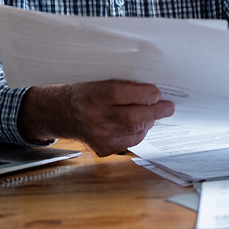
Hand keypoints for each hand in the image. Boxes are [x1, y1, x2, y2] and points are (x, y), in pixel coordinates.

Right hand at [18, 80, 174, 155]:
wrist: (60, 112)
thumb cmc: (83, 92)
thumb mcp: (96, 80)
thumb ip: (120, 83)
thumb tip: (150, 87)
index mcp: (91, 94)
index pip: (119, 94)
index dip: (142, 94)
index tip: (156, 92)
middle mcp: (93, 117)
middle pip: (131, 117)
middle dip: (155, 111)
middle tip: (168, 107)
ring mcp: (98, 135)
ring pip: (134, 131)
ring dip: (148, 121)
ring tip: (152, 112)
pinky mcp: (103, 148)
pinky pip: (130, 141)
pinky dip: (139, 132)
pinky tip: (138, 123)